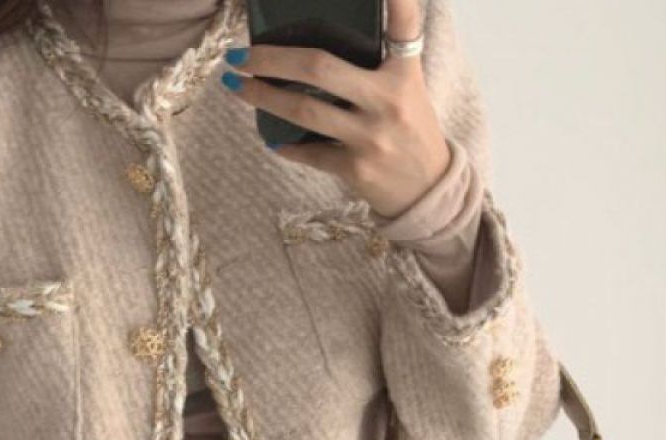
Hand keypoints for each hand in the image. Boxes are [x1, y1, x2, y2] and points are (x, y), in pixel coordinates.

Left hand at [219, 0, 450, 219]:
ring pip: (304, 111)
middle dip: (271, 59)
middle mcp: (388, 101)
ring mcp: (370, 137)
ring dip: (263, 98)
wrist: (426, 190)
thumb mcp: (408, 88)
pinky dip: (287, 145)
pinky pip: (310, 153)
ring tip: (239, 87)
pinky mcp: (356, 169)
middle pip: (319, 68)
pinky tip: (272, 137)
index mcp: (404, 73)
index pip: (403, 24)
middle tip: (240, 55)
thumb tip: (322, 43)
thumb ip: (381, 60)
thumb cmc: (410, 130)